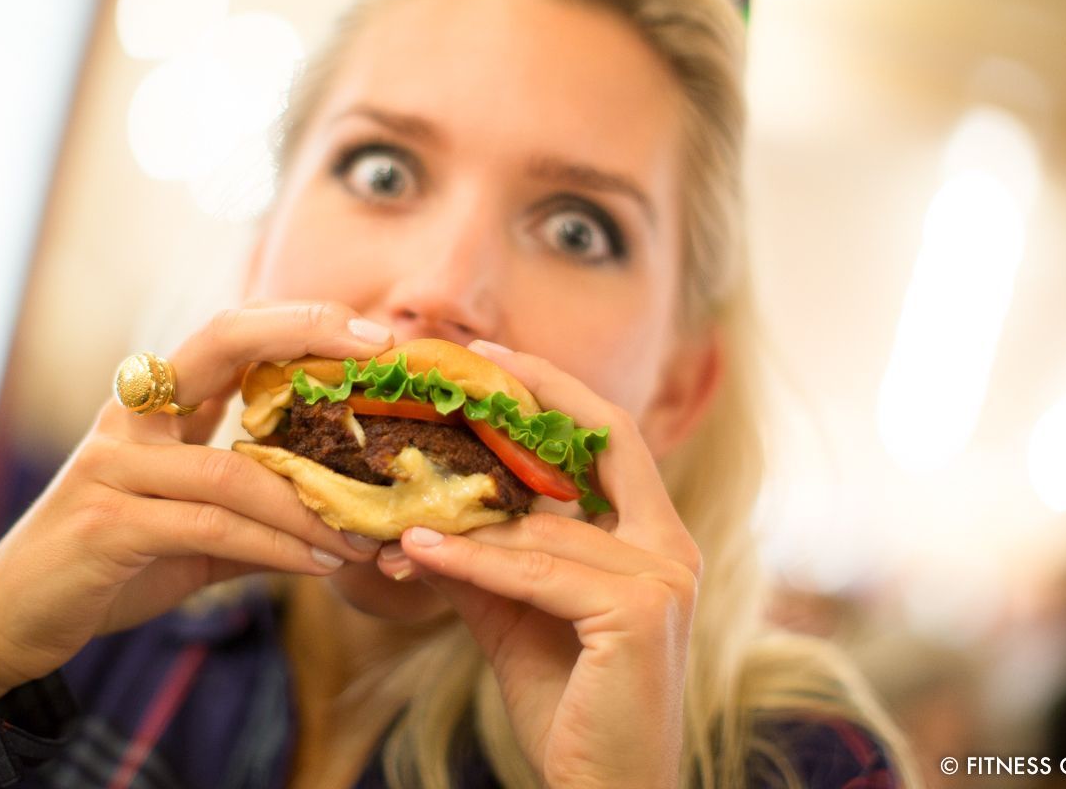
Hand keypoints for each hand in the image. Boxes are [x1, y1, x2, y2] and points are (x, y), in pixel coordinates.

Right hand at [0, 301, 392, 700]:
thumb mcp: (195, 532)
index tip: (371, 335)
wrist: (14, 616)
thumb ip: (257, 513)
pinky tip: (320, 565)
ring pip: (234, 468)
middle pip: (222, 343)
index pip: (230, 332)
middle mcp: (132, 417)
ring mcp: (115, 464)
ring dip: (310, 505)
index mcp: (155, 404)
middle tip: (376, 353)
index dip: (298, 321)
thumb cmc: (111, 562)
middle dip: (304, 334)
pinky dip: (275, 546)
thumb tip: (343, 520)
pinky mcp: (107, 522)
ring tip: (365, 533)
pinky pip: (212, 526)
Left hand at [375, 341, 700, 788]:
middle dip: (535, 396)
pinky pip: (536, 571)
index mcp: (655, 538)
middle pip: (606, 440)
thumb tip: (413, 518)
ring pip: (547, 524)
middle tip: (460, 370)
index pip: (611, 438)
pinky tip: (413, 551)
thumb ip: (482, 562)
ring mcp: (663, 579)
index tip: (493, 356)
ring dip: (463, 515)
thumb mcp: (514, 617)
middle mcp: (672, 547)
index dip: (557, 389)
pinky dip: (471, 560)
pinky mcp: (638, 613)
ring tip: (392, 502)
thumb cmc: (569, 708)